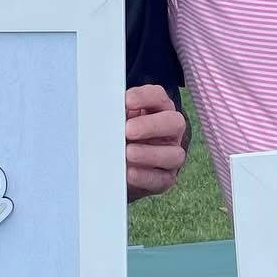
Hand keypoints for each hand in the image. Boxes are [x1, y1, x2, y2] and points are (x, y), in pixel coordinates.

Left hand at [125, 85, 186, 200]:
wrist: (120, 166)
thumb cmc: (119, 136)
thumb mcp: (117, 120)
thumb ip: (115, 113)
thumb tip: (101, 110)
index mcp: (158, 110)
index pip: (159, 97)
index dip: (145, 97)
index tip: (127, 102)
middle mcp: (171, 131)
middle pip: (174, 122)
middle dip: (151, 125)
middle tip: (128, 130)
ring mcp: (171, 155)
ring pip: (175, 154)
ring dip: (149, 153)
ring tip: (128, 153)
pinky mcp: (166, 178)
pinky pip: (162, 179)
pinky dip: (145, 176)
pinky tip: (130, 172)